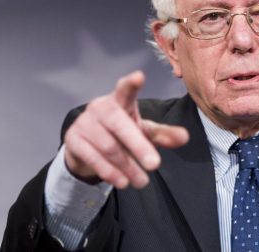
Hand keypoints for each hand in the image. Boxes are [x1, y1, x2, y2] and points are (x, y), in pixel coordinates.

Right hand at [63, 70, 188, 188]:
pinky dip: (109, 172)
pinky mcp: (73, 140)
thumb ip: (163, 135)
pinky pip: (93, 157)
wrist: (86, 147)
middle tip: (155, 165)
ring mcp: (85, 123)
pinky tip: (122, 182)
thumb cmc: (120, 134)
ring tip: (142, 182)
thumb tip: (185, 137)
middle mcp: (100, 108)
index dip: (131, 83)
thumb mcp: (143, 132)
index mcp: (120, 101)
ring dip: (127, 166)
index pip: (125, 89)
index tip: (139, 76)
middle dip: (139, 146)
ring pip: (109, 146)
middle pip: (120, 125)